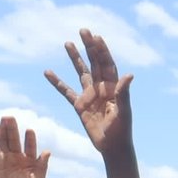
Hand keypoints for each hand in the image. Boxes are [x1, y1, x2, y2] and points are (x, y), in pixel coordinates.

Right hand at [0, 117, 49, 177]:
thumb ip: (42, 166)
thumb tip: (48, 151)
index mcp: (29, 160)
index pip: (30, 146)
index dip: (29, 139)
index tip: (29, 130)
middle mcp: (16, 156)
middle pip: (14, 140)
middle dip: (12, 129)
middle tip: (10, 117)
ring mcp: (5, 158)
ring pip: (3, 141)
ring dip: (3, 131)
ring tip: (2, 120)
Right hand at [44, 29, 133, 157]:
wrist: (113, 147)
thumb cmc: (122, 131)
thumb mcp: (124, 112)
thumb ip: (124, 93)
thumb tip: (129, 75)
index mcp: (113, 88)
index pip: (107, 64)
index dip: (102, 51)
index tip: (96, 36)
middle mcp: (101, 88)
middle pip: (94, 63)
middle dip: (89, 47)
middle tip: (83, 30)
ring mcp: (90, 96)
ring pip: (80, 72)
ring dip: (75, 58)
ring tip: (67, 43)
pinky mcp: (80, 106)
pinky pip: (65, 91)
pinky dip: (57, 82)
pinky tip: (47, 72)